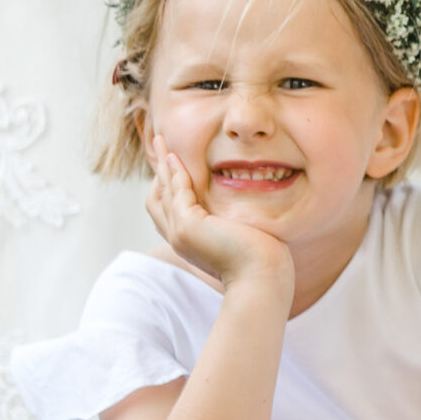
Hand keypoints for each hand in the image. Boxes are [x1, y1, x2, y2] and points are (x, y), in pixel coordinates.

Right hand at [146, 136, 291, 291]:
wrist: (262, 278)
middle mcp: (179, 239)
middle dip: (159, 170)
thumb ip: (234, 227)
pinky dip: (175, 172)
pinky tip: (176, 157)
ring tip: (162, 141)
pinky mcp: (189, 226)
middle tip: (160, 145)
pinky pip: (177, 191)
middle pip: (157, 198)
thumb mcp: (241, 240)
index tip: (174, 165)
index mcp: (190, 243)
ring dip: (163, 164)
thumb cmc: (261, 262)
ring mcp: (181, 233)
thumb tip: (244, 218)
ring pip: (164, 191)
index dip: (167, 187)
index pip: (168, 210)